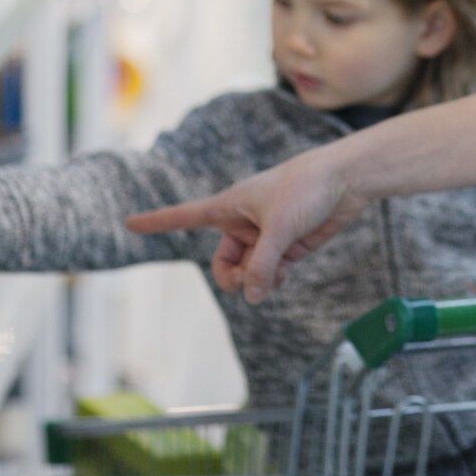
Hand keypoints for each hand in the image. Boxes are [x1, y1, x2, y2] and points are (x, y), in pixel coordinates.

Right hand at [126, 149, 369, 303]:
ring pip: (247, 272)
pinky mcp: (287, 245)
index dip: (157, 222)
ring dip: (257, 281)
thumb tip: (249, 296)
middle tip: (247, 284)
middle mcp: (243, 221)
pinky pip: (270, 272)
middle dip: (232, 278)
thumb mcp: (279, 229)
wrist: (347, 179)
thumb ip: (262, 265)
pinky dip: (275, 277)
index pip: (184, 216)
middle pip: (222, 263)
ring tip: (277, 274)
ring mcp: (265, 235)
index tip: (129, 223)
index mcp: (230, 205)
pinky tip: (287, 271)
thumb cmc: (306, 189)